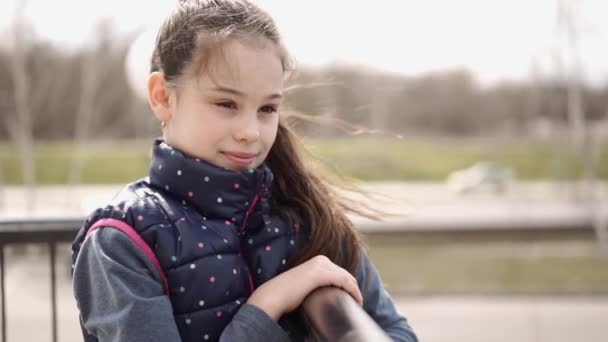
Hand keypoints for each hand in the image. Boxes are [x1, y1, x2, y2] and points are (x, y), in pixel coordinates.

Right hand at [246, 255, 362, 320]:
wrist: (274, 295)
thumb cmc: (286, 295)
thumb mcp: (304, 285)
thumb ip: (314, 284)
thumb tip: (322, 294)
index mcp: (317, 261)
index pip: (339, 272)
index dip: (348, 285)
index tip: (352, 298)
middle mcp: (321, 260)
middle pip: (345, 274)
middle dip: (353, 287)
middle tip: (357, 301)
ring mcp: (322, 265)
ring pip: (347, 277)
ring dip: (355, 290)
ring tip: (358, 303)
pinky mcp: (322, 274)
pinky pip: (345, 281)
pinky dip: (354, 291)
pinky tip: (357, 300)